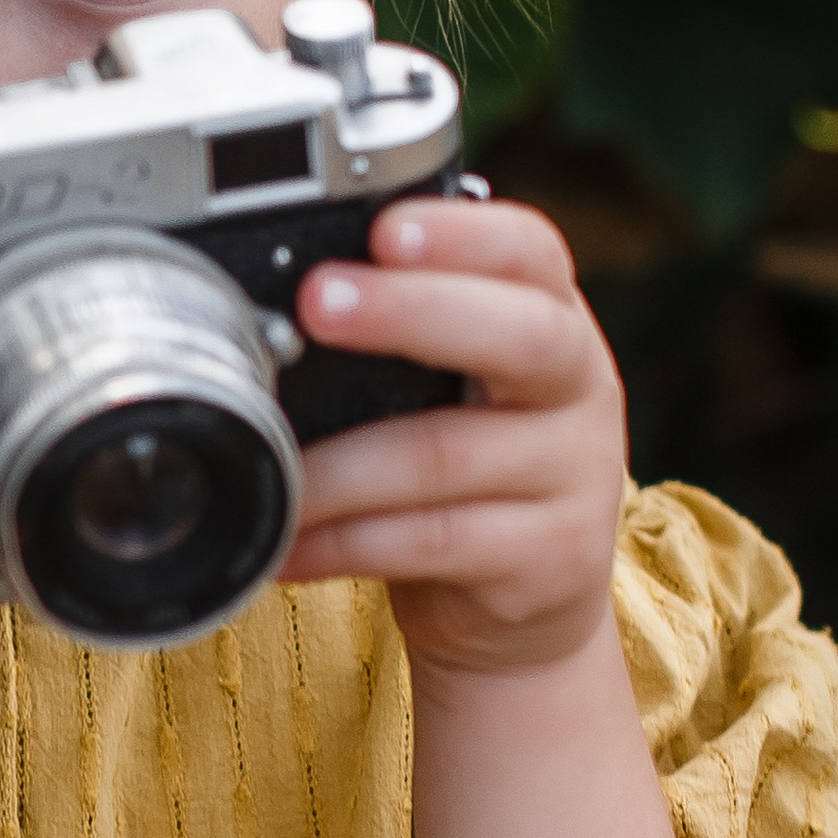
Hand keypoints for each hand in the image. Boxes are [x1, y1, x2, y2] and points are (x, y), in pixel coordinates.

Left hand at [283, 199, 625, 675]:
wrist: (520, 608)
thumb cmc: (462, 468)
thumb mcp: (445, 386)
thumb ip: (393, 339)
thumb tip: (259, 311)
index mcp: (550, 316)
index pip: (528, 250)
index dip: (462, 234)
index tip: (386, 229)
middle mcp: (577, 384)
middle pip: (517, 334)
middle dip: (410, 311)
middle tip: (319, 302)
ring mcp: (574, 474)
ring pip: (445, 455)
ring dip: (338, 463)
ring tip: (266, 459)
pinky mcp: (550, 558)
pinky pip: (432, 541)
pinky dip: (345, 541)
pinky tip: (290, 541)